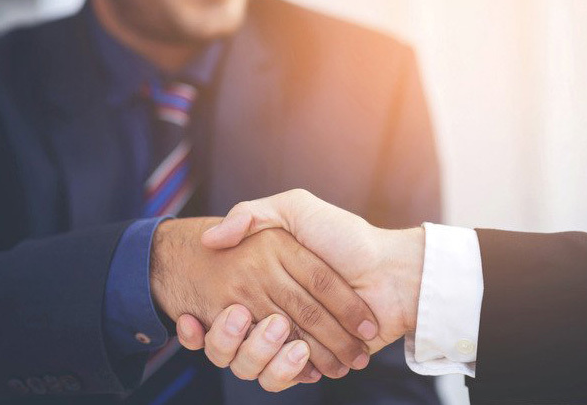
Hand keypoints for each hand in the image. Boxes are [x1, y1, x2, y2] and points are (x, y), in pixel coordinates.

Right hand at [177, 190, 424, 388]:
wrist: (392, 272)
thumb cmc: (346, 237)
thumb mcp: (296, 208)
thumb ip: (253, 213)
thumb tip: (210, 238)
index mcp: (262, 279)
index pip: (222, 304)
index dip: (205, 318)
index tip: (194, 316)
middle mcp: (271, 309)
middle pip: (231, 339)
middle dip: (227, 336)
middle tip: (237, 315)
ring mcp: (291, 337)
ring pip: (250, 363)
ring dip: (255, 354)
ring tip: (277, 330)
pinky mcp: (311, 361)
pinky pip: (281, 377)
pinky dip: (281, 373)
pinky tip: (297, 355)